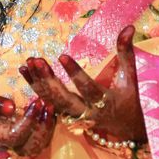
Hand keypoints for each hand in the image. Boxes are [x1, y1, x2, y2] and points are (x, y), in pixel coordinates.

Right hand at [0, 81, 54, 158]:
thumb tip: (10, 108)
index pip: (14, 136)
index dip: (28, 121)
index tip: (37, 102)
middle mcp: (1, 143)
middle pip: (29, 148)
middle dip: (43, 128)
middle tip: (49, 105)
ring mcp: (10, 142)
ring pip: (35, 146)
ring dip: (47, 129)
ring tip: (52, 107)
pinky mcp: (18, 136)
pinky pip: (36, 139)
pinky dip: (46, 127)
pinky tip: (49, 110)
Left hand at [20, 26, 145, 145]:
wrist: (128, 130)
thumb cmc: (131, 100)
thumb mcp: (131, 78)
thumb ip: (127, 53)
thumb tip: (129, 27)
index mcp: (104, 102)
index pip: (87, 88)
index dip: (75, 73)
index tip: (62, 55)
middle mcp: (87, 112)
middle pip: (63, 99)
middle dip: (48, 81)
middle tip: (36, 60)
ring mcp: (74, 116)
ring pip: (52, 103)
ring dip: (38, 84)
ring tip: (28, 64)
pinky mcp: (66, 116)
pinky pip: (48, 103)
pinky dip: (36, 88)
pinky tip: (26, 72)